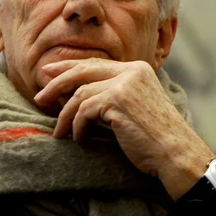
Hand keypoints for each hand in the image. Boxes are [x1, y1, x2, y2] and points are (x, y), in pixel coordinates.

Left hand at [35, 58, 212, 198]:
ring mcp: (125, 84)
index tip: (49, 75)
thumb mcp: (133, 108)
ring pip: (80, 93)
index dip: (69, 68)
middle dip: (56, 83)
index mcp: (137, 69)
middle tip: (40, 97)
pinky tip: (79, 138)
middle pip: (82, 70)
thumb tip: (74, 96)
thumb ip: (110, 97)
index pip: (95, 63)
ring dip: (65, 115)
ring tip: (60, 132)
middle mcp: (131, 71)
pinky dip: (77, 126)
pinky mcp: (118, 100)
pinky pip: (84, 110)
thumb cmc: (155, 138)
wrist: (175, 152)